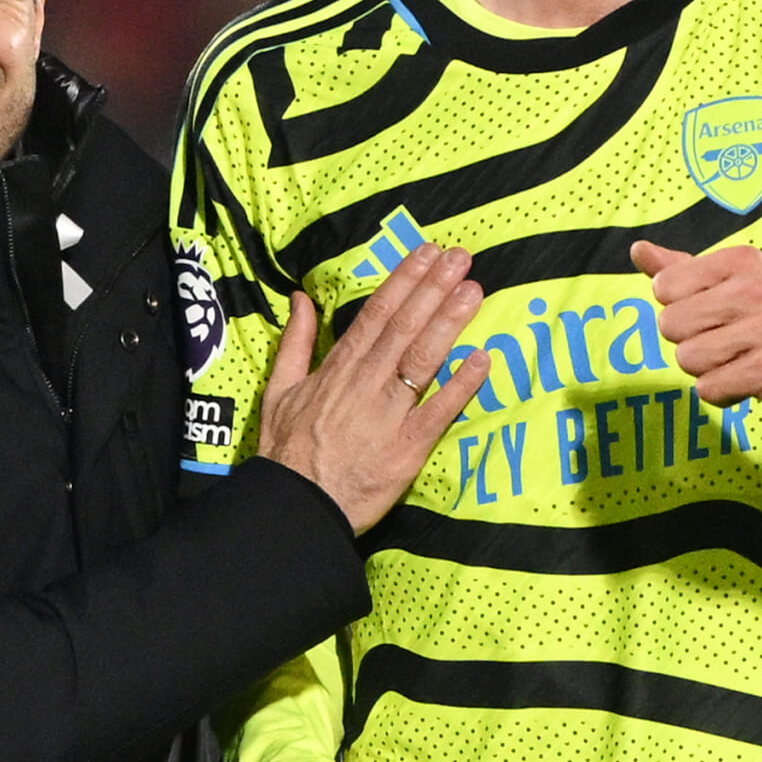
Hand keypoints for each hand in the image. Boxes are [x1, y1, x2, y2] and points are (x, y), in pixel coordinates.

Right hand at [256, 244, 489, 531]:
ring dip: (449, 322)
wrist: (295, 507)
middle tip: (460, 258)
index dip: (404, 281)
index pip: (376, 314)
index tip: (427, 253)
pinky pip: (439, 412)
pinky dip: (461, 385)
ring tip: (473, 291)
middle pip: (405, 327)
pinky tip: (483, 359)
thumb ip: (295, 341)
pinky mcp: (408, 449)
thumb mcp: (278, 389)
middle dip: (433, 289)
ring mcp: (389, 415)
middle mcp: (366, 383)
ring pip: (422, 360)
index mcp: (338, 368)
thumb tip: (300, 298)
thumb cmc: (287, 451)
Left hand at [630, 240, 761, 427]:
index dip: (680, 310)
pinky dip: (722, 394)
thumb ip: (682, 269)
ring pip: (687, 358)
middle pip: (670, 325)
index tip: (715, 315)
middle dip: (691, 343)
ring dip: (707, 371)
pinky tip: (748, 383)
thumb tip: (637, 250)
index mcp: (742, 261)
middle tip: (728, 343)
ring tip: (740, 362)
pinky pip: (708, 388)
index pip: (664, 286)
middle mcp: (755, 288)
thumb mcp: (735, 285)